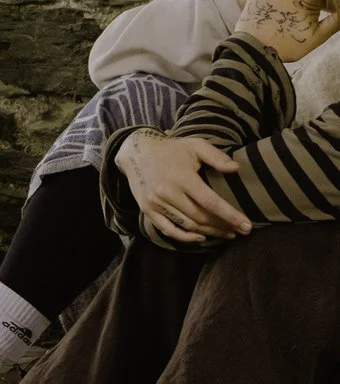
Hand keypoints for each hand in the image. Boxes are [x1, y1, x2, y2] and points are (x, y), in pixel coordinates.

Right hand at [114, 130, 248, 243]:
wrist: (136, 152)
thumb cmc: (171, 149)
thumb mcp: (195, 146)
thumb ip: (216, 157)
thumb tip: (236, 169)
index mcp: (182, 177)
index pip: (210, 202)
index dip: (230, 216)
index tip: (247, 226)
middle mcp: (167, 193)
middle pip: (201, 217)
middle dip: (223, 226)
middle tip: (240, 231)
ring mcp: (156, 203)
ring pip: (187, 225)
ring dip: (210, 233)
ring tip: (227, 233)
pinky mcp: (148, 210)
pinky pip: (168, 230)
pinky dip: (185, 238)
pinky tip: (201, 237)